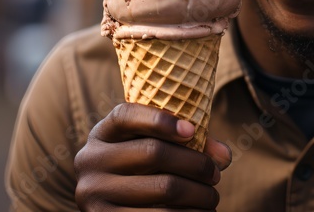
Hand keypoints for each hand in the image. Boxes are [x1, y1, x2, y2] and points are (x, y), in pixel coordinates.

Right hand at [74, 103, 232, 210]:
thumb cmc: (142, 174)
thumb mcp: (153, 151)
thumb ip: (188, 144)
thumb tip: (223, 156)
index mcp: (101, 135)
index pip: (126, 116)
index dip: (160, 120)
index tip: (192, 130)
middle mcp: (89, 161)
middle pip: (154, 152)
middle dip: (196, 164)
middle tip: (215, 175)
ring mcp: (93, 194)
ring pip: (164, 188)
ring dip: (199, 194)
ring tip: (212, 198)